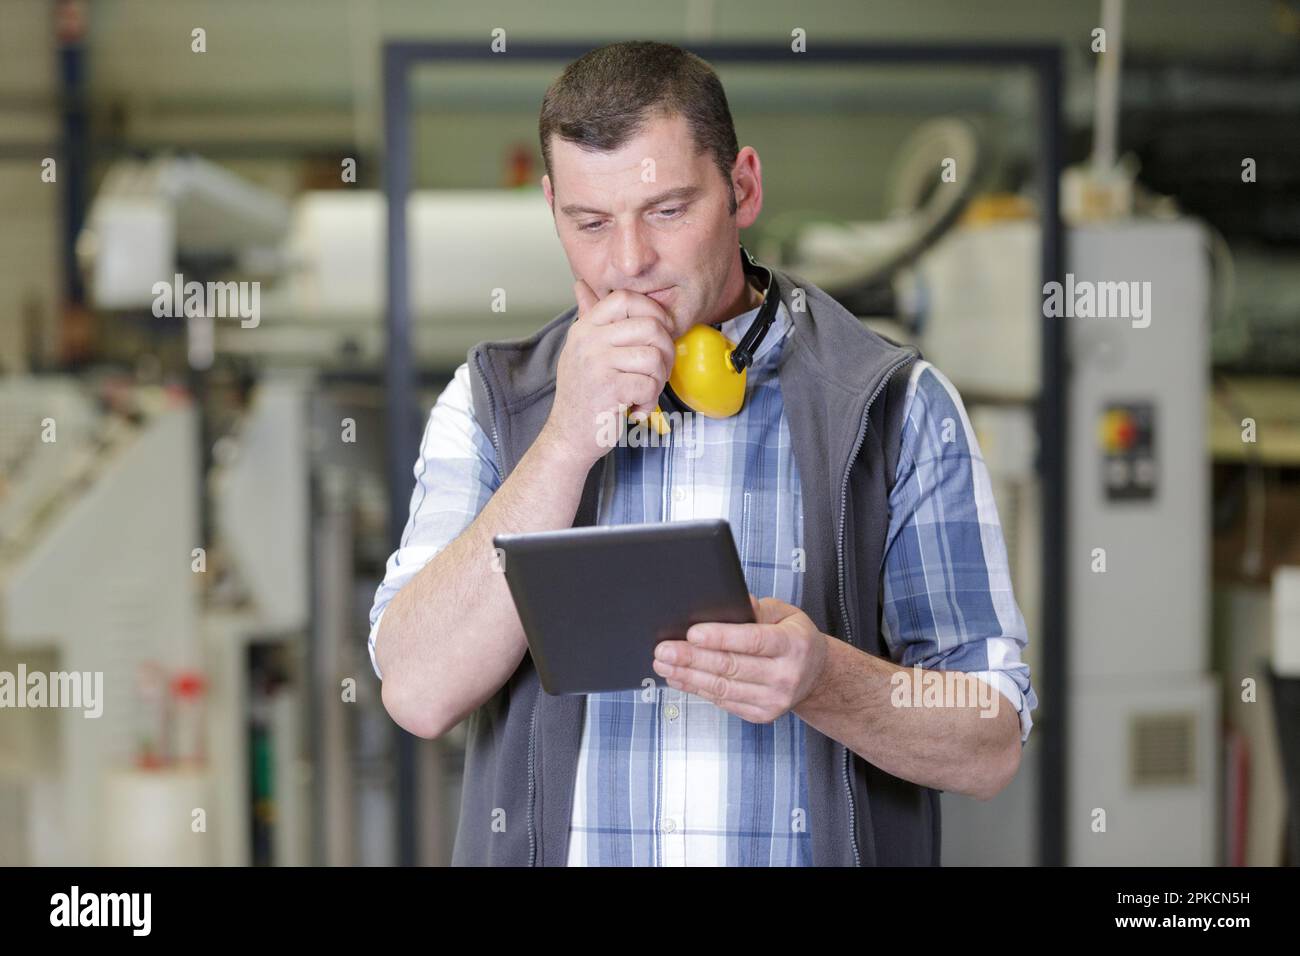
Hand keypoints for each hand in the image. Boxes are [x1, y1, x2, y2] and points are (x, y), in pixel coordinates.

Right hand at [538, 279, 675, 468]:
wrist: (567, 437)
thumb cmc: (583, 395)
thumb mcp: (581, 351)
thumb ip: (588, 318)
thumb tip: (581, 284)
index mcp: (585, 328)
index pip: (626, 299)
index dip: (652, 311)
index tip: (659, 332)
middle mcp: (588, 341)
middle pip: (649, 326)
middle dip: (665, 352)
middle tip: (657, 372)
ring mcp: (596, 363)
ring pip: (654, 357)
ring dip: (658, 380)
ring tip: (644, 393)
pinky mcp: (608, 389)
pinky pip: (649, 384)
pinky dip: (649, 401)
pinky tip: (635, 408)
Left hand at [651, 595, 828, 723]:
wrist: (816, 676)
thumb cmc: (794, 638)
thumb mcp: (785, 613)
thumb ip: (757, 608)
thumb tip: (729, 603)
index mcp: (793, 644)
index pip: (753, 641)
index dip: (720, 637)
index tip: (691, 633)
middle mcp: (786, 675)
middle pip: (731, 666)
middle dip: (692, 658)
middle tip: (664, 650)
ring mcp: (774, 699)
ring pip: (722, 688)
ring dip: (688, 676)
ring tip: (664, 665)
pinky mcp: (762, 715)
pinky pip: (723, 701)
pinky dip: (698, 689)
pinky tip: (680, 679)